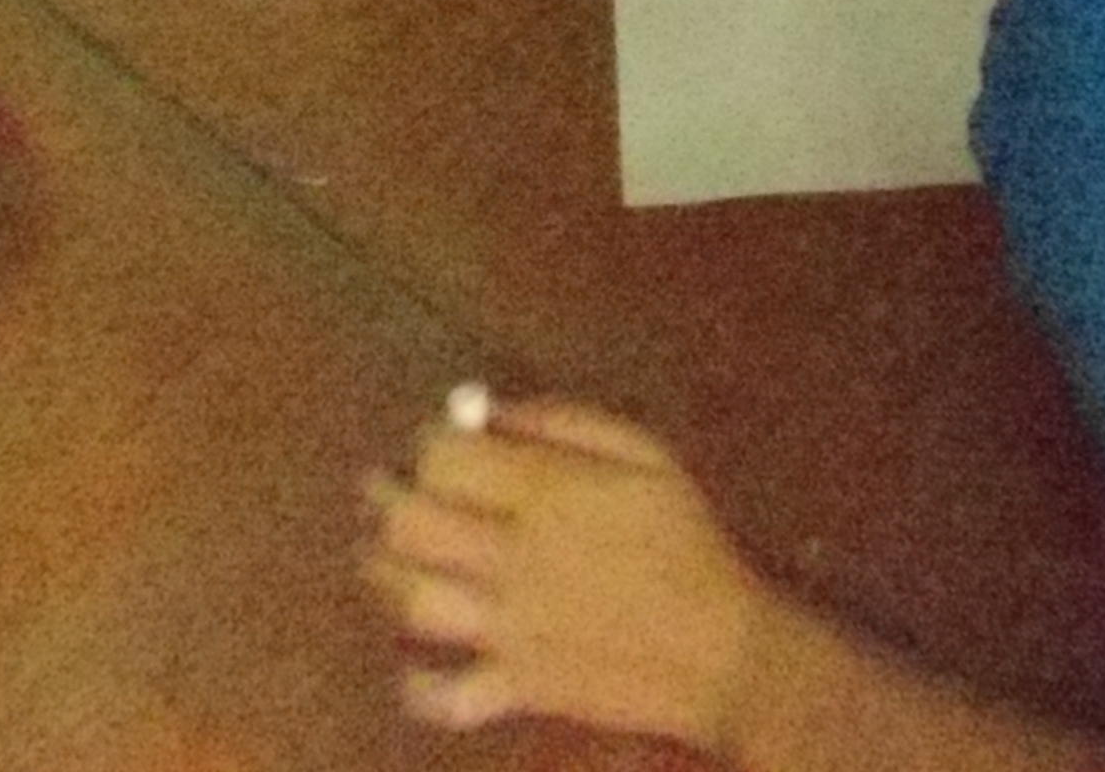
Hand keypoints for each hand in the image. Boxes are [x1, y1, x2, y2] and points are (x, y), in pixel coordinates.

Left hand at [364, 399, 767, 747]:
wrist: (726, 654)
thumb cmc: (690, 544)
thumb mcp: (647, 456)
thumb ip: (567, 422)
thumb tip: (491, 409)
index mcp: (549, 496)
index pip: (445, 458)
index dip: (426, 444)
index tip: (432, 444)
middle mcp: (517, 559)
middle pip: (411, 524)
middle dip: (383, 500)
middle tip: (378, 491)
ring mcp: (513, 627)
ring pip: (412, 600)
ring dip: (384, 576)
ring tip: (380, 559)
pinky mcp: (520, 686)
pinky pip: (445, 695)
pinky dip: (420, 684)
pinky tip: (416, 664)